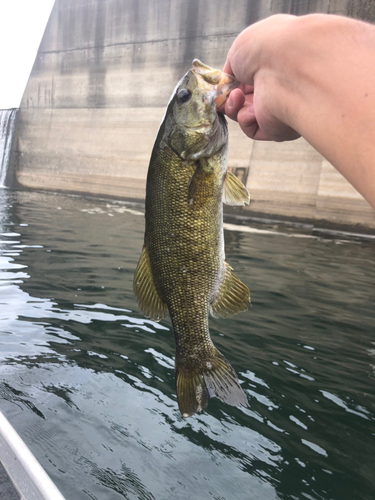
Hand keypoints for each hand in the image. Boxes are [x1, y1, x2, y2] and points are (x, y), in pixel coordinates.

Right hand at [217, 17, 300, 141]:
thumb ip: (232, 67)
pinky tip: (251, 110)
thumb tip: (227, 82)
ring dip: (234, 106)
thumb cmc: (265, 48)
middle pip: (243, 99)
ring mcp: (278, 107)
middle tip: (225, 93)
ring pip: (244, 114)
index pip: (247, 79)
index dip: (230, 84)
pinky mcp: (277, 127)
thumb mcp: (240, 48)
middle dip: (229, 97)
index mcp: (271, 64)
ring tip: (238, 97)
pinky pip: (252, 129)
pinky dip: (245, 119)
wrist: (284, 67)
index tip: (219, 85)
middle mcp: (276, 86)